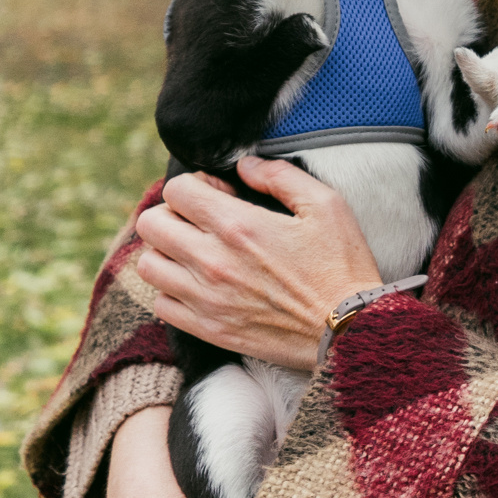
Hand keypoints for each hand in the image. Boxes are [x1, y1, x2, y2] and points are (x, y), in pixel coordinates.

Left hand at [134, 157, 384, 372]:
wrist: (350, 332)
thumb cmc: (342, 266)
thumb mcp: (325, 205)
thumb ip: (280, 176)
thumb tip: (244, 165)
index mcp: (238, 225)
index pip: (176, 190)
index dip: (195, 184)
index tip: (218, 194)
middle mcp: (213, 261)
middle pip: (151, 224)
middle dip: (172, 213)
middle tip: (200, 221)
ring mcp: (206, 299)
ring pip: (148, 265)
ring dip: (167, 253)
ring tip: (195, 253)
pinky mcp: (209, 329)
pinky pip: (162, 304)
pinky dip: (172, 290)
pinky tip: (199, 285)